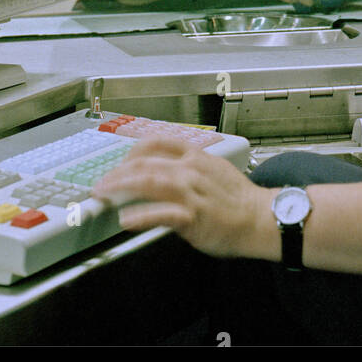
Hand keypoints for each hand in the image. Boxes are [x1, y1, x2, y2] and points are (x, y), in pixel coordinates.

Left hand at [93, 135, 267, 257]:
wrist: (260, 218)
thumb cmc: (238, 199)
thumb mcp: (214, 170)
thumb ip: (188, 168)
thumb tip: (164, 172)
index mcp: (195, 157)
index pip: (157, 142)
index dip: (132, 151)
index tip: (119, 163)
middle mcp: (190, 170)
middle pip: (145, 162)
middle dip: (117, 172)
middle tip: (101, 184)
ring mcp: (191, 192)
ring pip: (149, 181)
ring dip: (121, 187)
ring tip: (104, 195)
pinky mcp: (192, 217)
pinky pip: (161, 213)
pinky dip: (141, 215)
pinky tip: (126, 219)